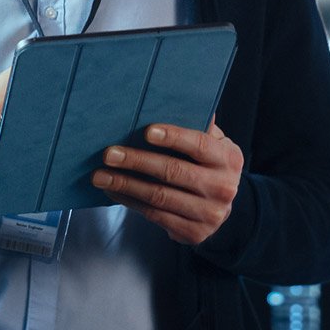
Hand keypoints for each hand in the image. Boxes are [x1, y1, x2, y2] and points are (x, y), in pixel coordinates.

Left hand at [91, 122, 243, 244]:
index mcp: (229, 159)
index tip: (146, 131)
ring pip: (159, 197)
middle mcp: (223, 188)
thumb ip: (197, 124)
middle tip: (109, 154)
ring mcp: (209, 214)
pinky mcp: (194, 233)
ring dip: (125, 184)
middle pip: (173, 172)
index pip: (199, 145)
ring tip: (100, 175)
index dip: (173, 137)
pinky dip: (130, 201)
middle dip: (137, 161)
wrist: (220, 207)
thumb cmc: (208, 165)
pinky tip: (113, 190)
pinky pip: (155, 215)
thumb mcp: (213, 144)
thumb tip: (174, 96)